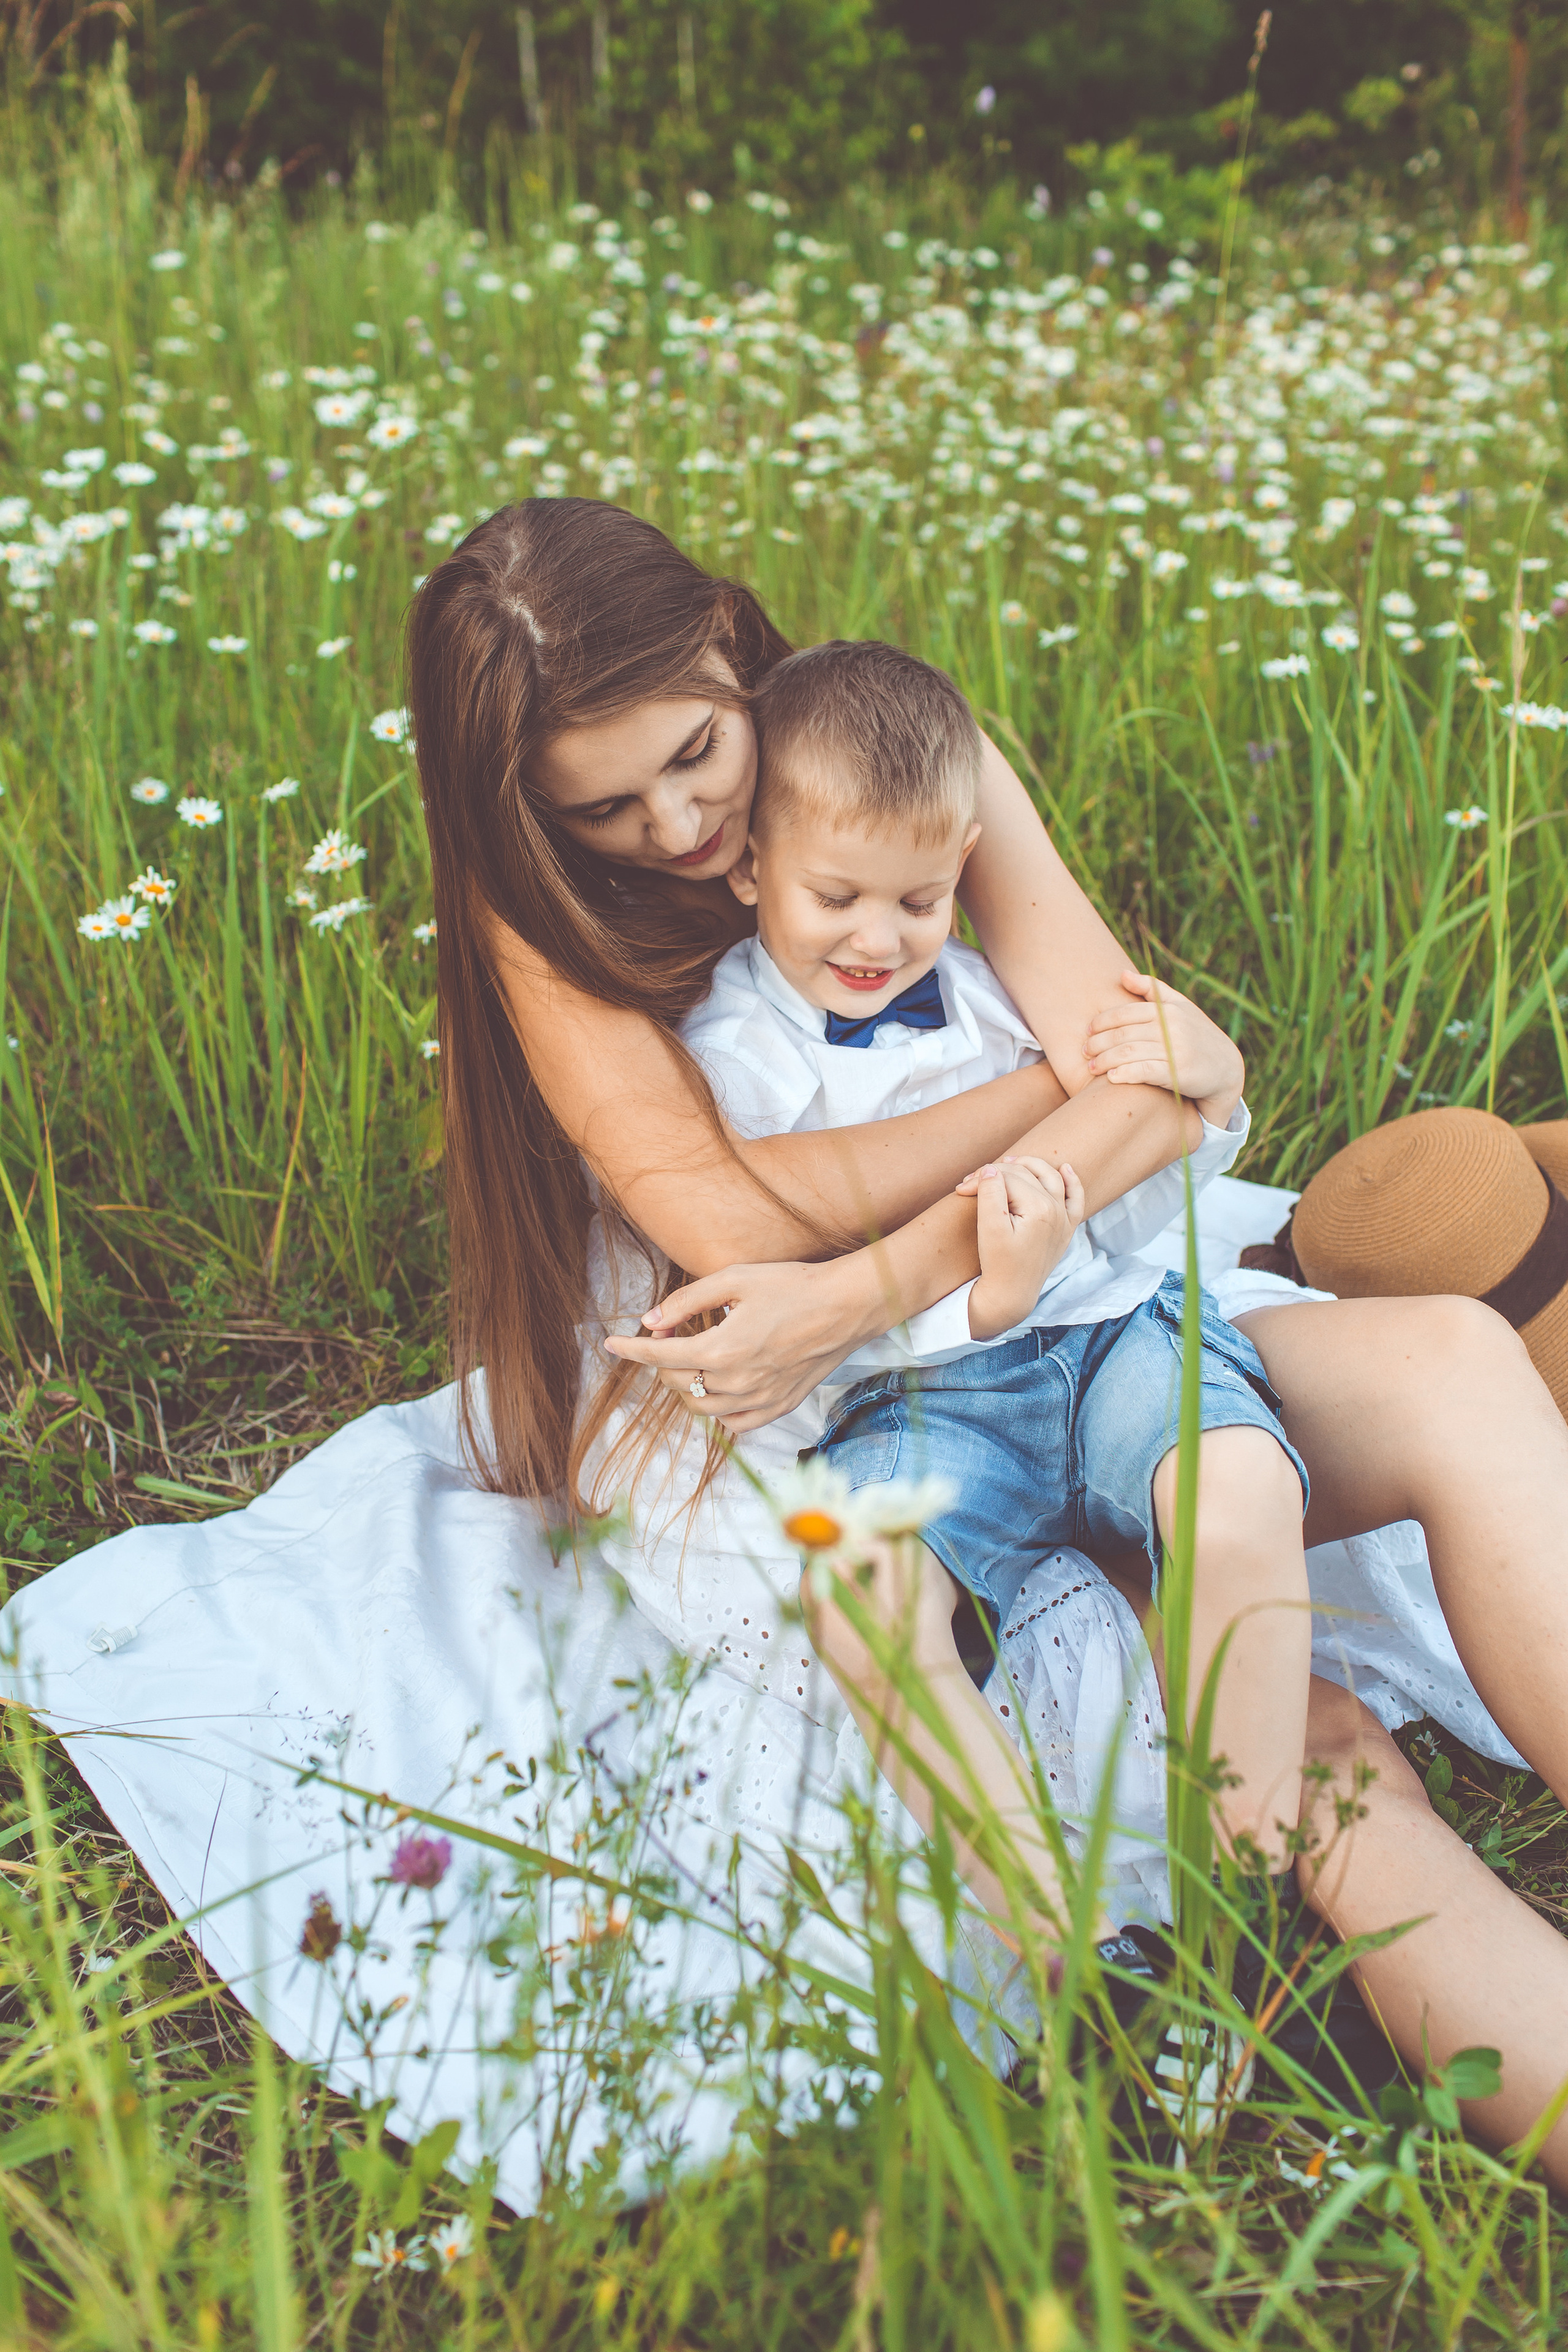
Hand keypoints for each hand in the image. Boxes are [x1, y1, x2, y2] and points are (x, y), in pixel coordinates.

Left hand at [602, 1259, 862, 1432]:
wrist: (846, 1307)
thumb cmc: (792, 1285)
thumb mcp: (734, 1279)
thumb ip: (686, 1301)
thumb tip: (649, 1320)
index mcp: (721, 1349)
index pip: (659, 1356)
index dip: (629, 1350)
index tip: (610, 1344)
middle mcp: (736, 1382)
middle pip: (677, 1382)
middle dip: (661, 1361)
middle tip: (668, 1336)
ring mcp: (759, 1399)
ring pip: (701, 1408)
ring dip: (685, 1386)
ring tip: (690, 1362)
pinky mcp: (778, 1406)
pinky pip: (735, 1422)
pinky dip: (718, 1410)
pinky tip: (719, 1389)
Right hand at [968, 1156, 1085, 1340]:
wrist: (1011, 1294)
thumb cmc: (998, 1263)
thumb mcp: (989, 1228)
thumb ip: (989, 1193)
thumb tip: (990, 1169)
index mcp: (1039, 1207)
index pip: (1007, 1178)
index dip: (981, 1178)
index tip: (960, 1190)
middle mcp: (1056, 1209)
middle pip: (1025, 1175)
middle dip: (996, 1173)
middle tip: (970, 1182)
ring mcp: (1064, 1218)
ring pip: (1050, 1177)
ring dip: (1030, 1166)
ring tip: (1009, 1162)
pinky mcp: (1066, 1228)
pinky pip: (1075, 1198)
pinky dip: (1072, 1181)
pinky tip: (1065, 1168)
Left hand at [1084, 971, 1243, 1125]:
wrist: (1226, 1068)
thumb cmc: (1197, 1034)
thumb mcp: (1180, 1006)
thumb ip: (1152, 990)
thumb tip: (1121, 974)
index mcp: (1168, 1010)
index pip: (1126, 1013)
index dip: (1102, 1022)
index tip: (1088, 1031)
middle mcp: (1171, 1027)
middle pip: (1123, 1034)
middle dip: (1098, 1043)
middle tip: (1084, 1051)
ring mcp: (1175, 1050)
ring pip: (1129, 1052)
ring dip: (1105, 1060)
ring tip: (1091, 1067)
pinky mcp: (1178, 1074)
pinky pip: (1145, 1072)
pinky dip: (1125, 1074)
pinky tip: (1111, 1078)